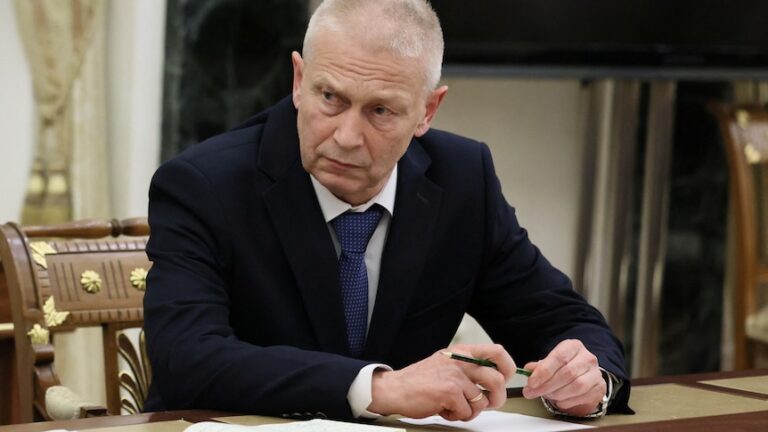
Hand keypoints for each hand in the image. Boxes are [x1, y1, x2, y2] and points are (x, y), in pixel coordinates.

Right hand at [368, 344, 515, 420]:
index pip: (497, 352)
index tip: (506, 379)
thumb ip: (467, 367)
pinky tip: (443, 409)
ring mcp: (455, 376)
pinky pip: (467, 412)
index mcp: (461, 352)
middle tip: (486, 404)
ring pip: (482, 401)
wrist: (395, 389)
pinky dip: (456, 416)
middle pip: (497, 380)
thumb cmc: (419, 380)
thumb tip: (493, 380)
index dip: (508, 367)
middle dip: (496, 399)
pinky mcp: (449, 392)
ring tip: (455, 406)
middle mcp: (460, 361)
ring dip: (471, 411)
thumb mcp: (446, 363)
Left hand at [522, 339, 605, 416]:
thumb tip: (528, 370)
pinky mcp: (600, 388)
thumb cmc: (564, 367)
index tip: (531, 382)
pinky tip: (559, 400)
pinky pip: (582, 397)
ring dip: (557, 394)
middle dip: (546, 385)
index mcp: (573, 346)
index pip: (559, 357)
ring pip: (576, 386)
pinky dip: (567, 401)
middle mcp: (587, 358)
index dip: (544, 371)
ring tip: (545, 395)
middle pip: (567, 373)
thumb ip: (539, 366)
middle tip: (531, 392)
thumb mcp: (550, 362)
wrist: (583, 376)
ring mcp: (595, 373)